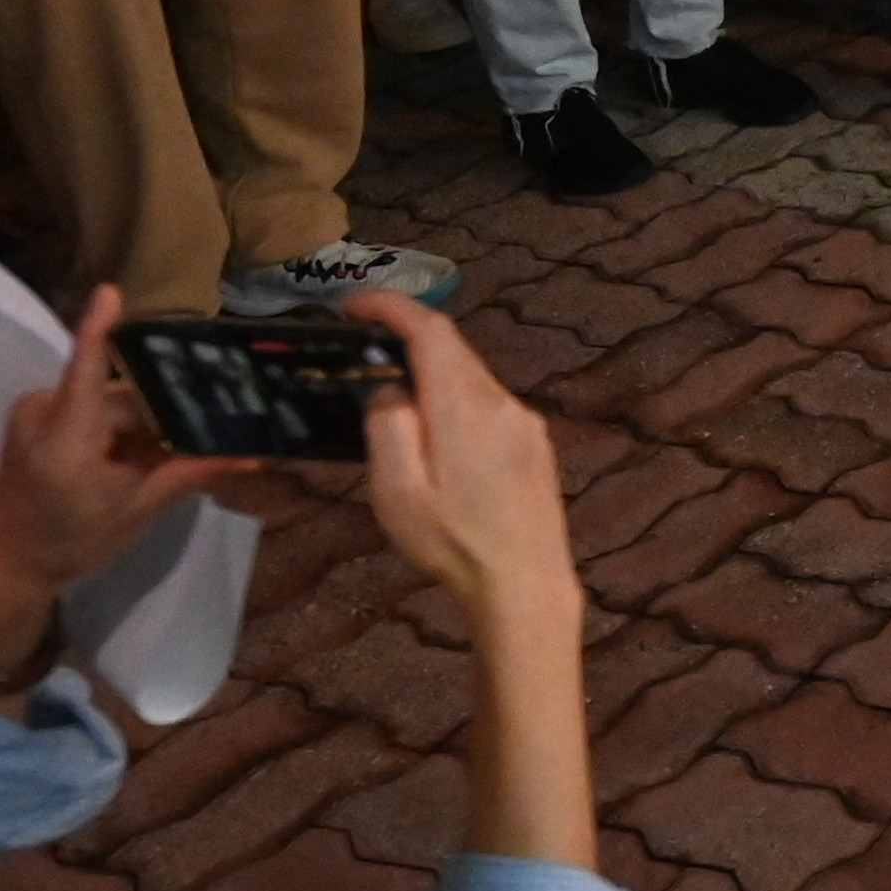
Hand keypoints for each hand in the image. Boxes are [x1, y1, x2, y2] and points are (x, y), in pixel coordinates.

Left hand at [0, 284, 253, 684]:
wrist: (12, 562)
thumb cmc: (73, 541)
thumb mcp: (136, 511)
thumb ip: (189, 474)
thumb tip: (251, 455)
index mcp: (65, 436)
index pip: (85, 369)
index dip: (99, 328)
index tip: (111, 290)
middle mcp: (41, 412)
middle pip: (114, 393)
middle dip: (155, 415)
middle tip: (194, 441)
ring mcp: (32, 412)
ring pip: (104, 402)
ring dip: (135, 425)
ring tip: (160, 459)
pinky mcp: (31, 418)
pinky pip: (85, 410)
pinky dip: (112, 429)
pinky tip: (129, 459)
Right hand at [355, 297, 576, 652]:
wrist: (525, 586)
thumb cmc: (453, 544)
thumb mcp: (397, 491)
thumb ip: (388, 426)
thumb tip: (390, 388)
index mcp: (464, 408)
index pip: (431, 330)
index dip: (391, 306)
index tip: (353, 304)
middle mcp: (503, 403)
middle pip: (453, 350)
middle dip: (408, 339)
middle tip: (365, 348)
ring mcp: (526, 423)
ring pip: (473, 377)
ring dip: (434, 373)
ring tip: (396, 395)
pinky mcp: (537, 444)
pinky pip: (490, 403)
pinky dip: (458, 399)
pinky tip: (441, 435)